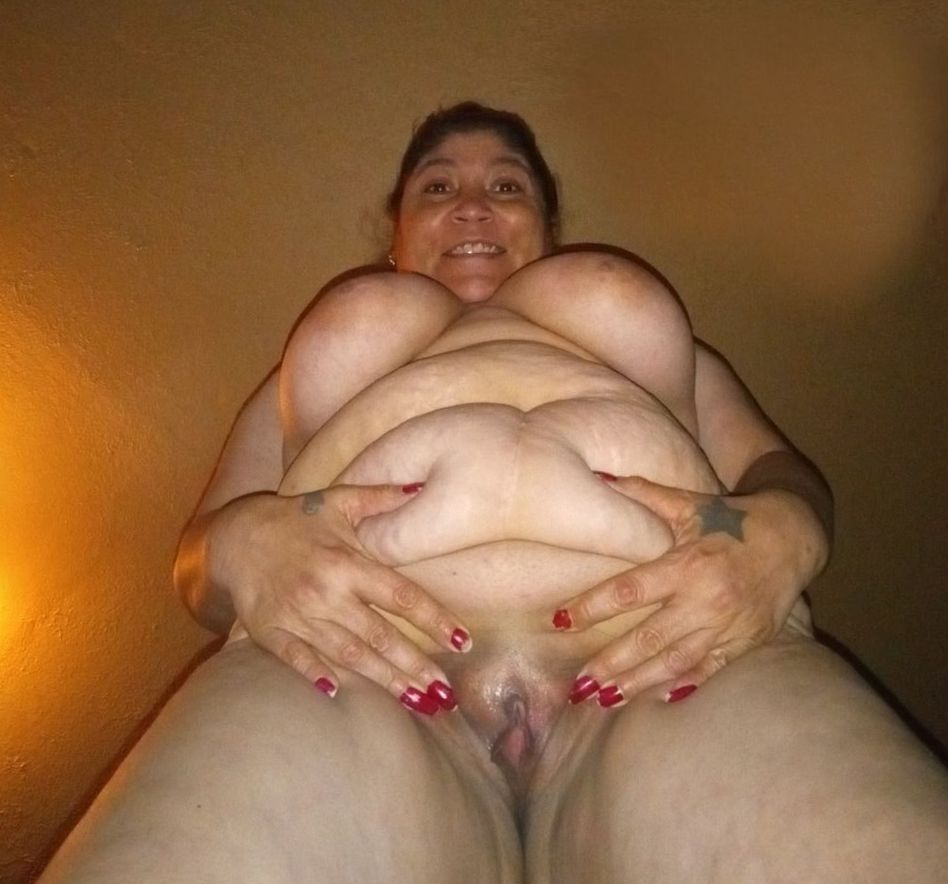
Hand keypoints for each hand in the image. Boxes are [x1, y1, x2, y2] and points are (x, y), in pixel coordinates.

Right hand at [217, 483, 470, 713]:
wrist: (235, 535)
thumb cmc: (296, 519)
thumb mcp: (338, 500)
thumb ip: (380, 497)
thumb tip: (420, 487)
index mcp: (347, 562)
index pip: (401, 595)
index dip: (434, 619)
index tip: (462, 640)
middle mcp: (325, 592)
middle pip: (379, 635)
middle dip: (415, 665)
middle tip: (445, 691)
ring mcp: (297, 615)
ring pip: (347, 653)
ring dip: (383, 679)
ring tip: (416, 700)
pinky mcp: (270, 631)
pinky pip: (296, 658)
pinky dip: (317, 674)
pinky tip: (340, 692)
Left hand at [555, 474, 826, 706]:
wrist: (794, 538)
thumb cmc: (731, 519)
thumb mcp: (688, 503)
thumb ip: (644, 494)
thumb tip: (599, 476)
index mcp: (687, 564)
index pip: (630, 591)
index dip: (592, 607)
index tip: (561, 620)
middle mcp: (706, 600)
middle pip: (650, 638)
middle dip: (611, 662)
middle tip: (578, 682)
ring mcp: (728, 627)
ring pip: (676, 663)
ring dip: (638, 682)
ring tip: (603, 698)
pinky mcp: (745, 643)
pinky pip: (709, 672)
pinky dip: (681, 687)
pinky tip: (653, 699)